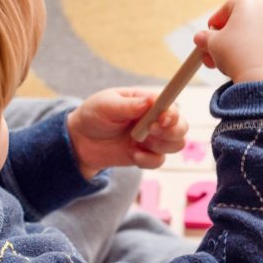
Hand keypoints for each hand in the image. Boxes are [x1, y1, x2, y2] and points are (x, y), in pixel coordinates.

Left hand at [66, 88, 187, 178]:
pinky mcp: (146, 155)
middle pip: (182, 126)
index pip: (171, 105)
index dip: (172, 113)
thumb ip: (129, 105)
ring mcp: (153, 139)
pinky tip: (133, 154)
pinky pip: (159, 161)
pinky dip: (148, 160)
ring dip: (160, 145)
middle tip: (151, 131)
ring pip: (177, 145)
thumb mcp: (106, 105)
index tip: (162, 119)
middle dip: (171, 131)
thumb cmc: (94, 115)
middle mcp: (155, 119)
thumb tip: (150, 102)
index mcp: (148, 102)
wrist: (80, 141)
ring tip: (137, 141)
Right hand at [193, 0, 262, 84]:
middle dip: (225, 38)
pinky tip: (246, 67)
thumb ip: (205, 38)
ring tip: (226, 65)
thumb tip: (200, 38)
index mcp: (249, 2)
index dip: (215, 22)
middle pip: (241, 21)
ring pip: (254, 35)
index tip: (208, 35)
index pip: (227, 7)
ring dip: (239, 47)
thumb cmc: (236, 54)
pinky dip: (255, 53)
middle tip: (212, 55)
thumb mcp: (213, 44)